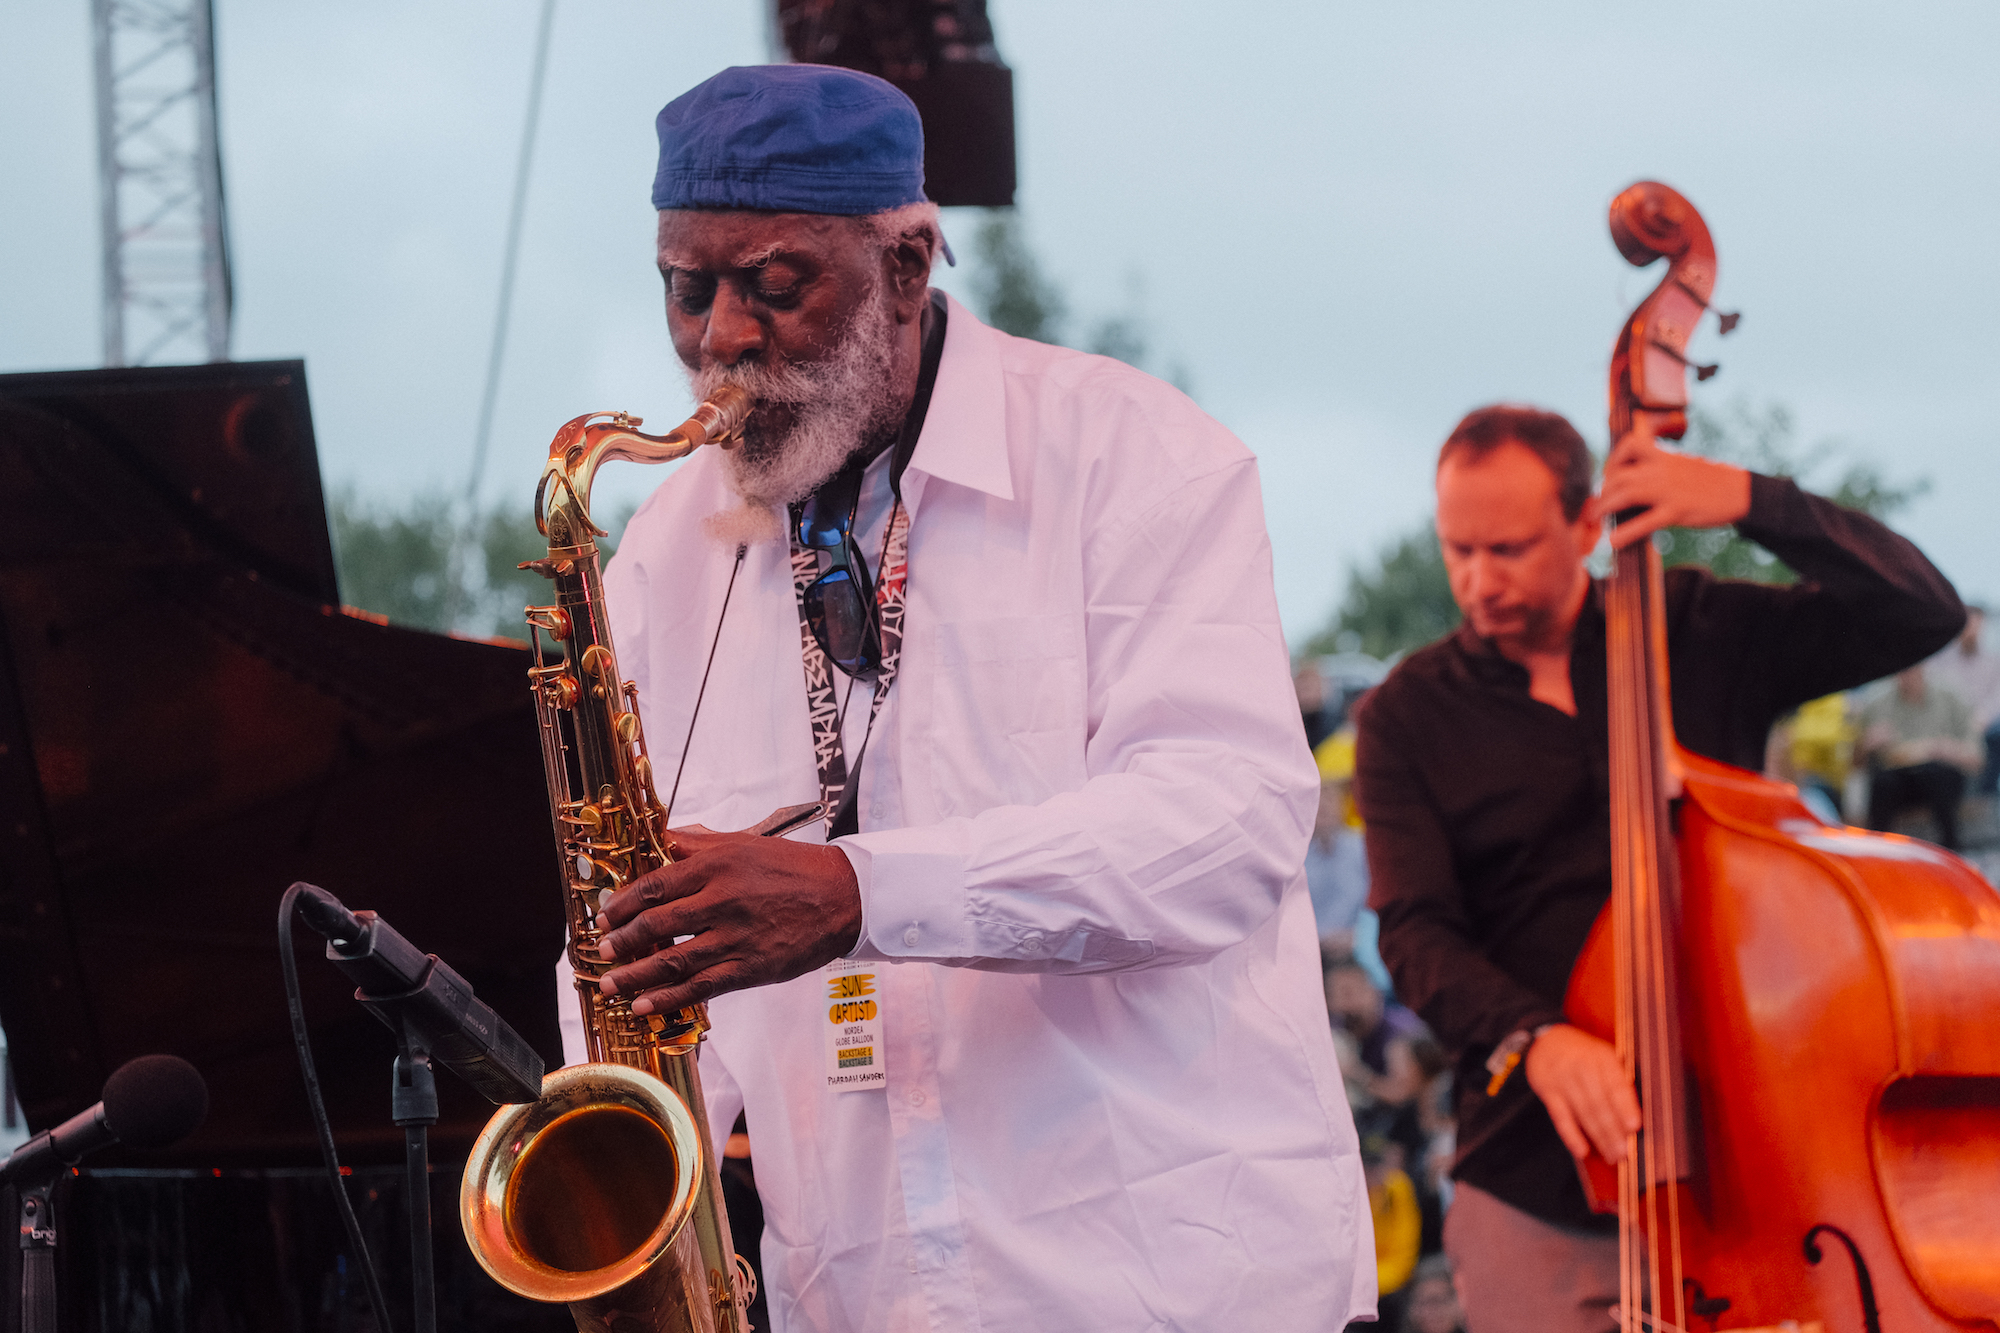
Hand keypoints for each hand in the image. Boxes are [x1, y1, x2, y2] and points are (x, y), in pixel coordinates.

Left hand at [595, 827, 862, 1013]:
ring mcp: (734, 937)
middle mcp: (721, 900)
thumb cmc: (794, 868)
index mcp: (717, 866)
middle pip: (656, 924)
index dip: (623, 903)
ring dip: (635, 975)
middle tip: (603, 950)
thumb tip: (665, 839)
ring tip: (610, 984)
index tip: (606, 915)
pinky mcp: (749, 967)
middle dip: (622, 941)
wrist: (843, 897)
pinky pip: (700, 987)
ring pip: (672, 960)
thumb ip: (702, 843)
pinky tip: (643, 1006)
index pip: (655, 885)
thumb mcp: (745, 843)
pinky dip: (668, 999)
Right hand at [1523, 1024, 1640, 1162]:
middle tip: (1625, 1152)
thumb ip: (1619, 1079)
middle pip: (1599, 1102)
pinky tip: (1581, 1151)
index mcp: (1602, 1057)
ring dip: (1598, 1136)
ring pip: (1583, 1111)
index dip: (1624, 1105)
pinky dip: (1571, 1134)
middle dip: (1613, 1130)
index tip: (1634, 1126)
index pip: (1615, 1084)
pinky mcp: (1546, 1089)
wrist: (1545, 1039)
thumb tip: (1639, 1113)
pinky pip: (1560, 1115)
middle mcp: (1582, 1066)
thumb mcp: (1604, 1056)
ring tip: (1612, 1156)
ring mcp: (1562, 1078)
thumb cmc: (1584, 1054)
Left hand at [1587, 429, 1751, 549]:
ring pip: (1626, 495)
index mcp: (1664, 456)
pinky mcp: (1677, 511)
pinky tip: (1613, 541)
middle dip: (1601, 492)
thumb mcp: (1682, 464)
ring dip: (1604, 508)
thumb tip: (1635, 478)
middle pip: (1619, 476)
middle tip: (1595, 506)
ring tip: (1593, 520)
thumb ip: (1658, 467)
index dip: (1612, 460)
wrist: (1741, 491)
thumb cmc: (1711, 480)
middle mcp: (1662, 470)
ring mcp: (1668, 490)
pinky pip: (1645, 522)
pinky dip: (1626, 532)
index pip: (1629, 445)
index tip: (1608, 476)